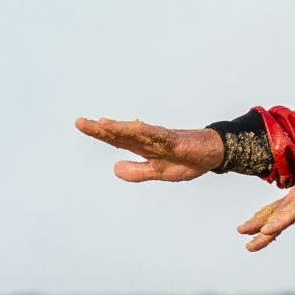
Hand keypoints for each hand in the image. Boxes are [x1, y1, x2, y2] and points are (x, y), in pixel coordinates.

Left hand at [75, 116, 223, 182]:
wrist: (214, 154)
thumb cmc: (187, 160)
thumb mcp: (158, 172)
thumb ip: (137, 171)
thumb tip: (114, 169)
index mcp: (143, 147)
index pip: (117, 139)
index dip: (99, 133)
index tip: (82, 124)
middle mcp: (149, 140)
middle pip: (121, 133)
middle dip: (101, 129)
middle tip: (80, 122)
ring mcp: (162, 139)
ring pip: (137, 133)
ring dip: (121, 128)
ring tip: (102, 124)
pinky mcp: (176, 141)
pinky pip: (159, 136)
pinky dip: (147, 132)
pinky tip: (134, 127)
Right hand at [237, 189, 294, 250]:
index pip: (291, 214)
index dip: (279, 222)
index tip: (266, 230)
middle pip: (274, 215)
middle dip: (259, 228)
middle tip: (246, 241)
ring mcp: (290, 199)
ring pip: (270, 210)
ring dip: (256, 221)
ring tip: (242, 231)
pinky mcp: (290, 200)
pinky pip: (273, 209)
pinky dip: (263, 216)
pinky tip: (255, 225)